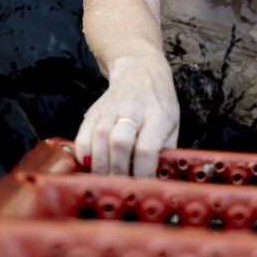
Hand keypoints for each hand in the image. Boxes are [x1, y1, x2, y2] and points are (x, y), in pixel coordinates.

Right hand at [74, 53, 179, 176]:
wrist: (140, 70)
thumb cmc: (159, 103)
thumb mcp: (173, 124)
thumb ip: (166, 152)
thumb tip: (159, 182)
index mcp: (159, 115)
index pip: (146, 148)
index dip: (142, 172)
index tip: (142, 186)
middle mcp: (134, 109)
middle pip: (120, 142)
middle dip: (118, 171)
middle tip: (120, 186)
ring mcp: (111, 108)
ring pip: (99, 138)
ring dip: (100, 165)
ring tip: (105, 178)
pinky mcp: (94, 110)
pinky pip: (83, 134)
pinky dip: (84, 154)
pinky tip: (90, 165)